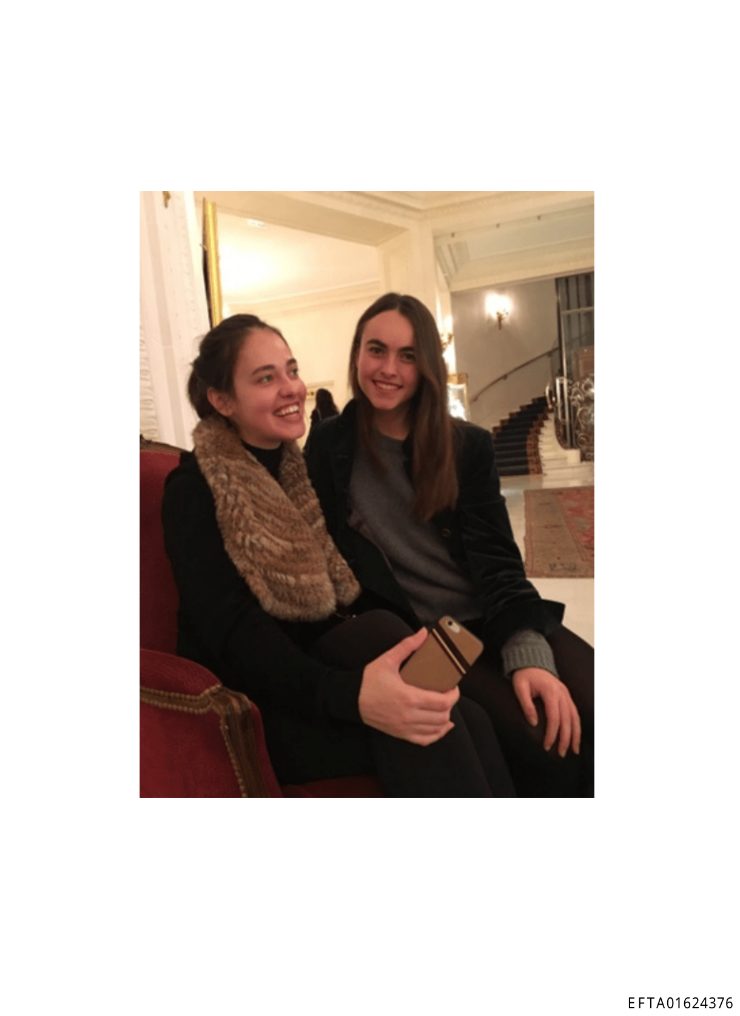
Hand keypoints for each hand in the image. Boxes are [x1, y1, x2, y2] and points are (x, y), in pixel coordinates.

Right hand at [359, 628, 459, 745]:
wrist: (351, 699)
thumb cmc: (368, 680)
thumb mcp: (387, 660)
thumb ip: (407, 646)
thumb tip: (423, 633)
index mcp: (408, 697)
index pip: (443, 702)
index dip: (454, 695)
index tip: (453, 686)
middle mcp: (408, 715)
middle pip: (442, 716)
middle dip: (450, 704)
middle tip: (448, 693)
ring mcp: (405, 727)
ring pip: (436, 729)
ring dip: (445, 718)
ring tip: (445, 706)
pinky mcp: (400, 734)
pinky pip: (425, 740)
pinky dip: (437, 734)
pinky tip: (442, 726)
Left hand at [512, 667, 580, 756]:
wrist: (532, 661)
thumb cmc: (524, 675)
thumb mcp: (520, 687)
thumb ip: (526, 704)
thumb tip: (533, 723)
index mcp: (551, 692)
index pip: (554, 717)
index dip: (551, 734)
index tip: (546, 746)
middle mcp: (562, 694)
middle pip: (567, 720)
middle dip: (565, 739)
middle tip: (560, 753)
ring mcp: (566, 695)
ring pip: (575, 717)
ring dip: (575, 735)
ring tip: (574, 750)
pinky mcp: (567, 696)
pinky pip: (574, 713)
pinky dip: (577, 726)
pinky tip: (575, 737)